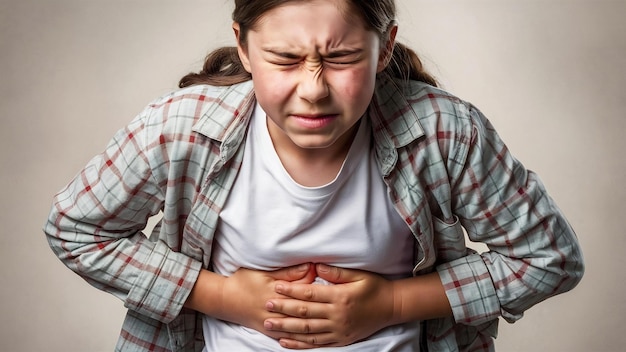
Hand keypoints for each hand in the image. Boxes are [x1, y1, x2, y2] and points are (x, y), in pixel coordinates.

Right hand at [187, 263, 316, 340]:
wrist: (225, 300)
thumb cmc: (244, 281)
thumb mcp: (264, 272)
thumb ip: (288, 272)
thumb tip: (309, 267)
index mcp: (275, 291)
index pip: (302, 289)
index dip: (316, 285)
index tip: (328, 281)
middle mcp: (275, 309)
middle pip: (303, 308)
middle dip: (319, 305)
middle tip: (334, 300)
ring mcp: (272, 322)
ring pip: (298, 325)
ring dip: (314, 323)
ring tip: (329, 318)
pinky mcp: (269, 331)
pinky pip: (289, 336)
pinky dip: (302, 337)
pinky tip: (314, 336)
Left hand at [263, 263, 396, 348]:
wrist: (392, 307)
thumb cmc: (374, 287)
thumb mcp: (358, 275)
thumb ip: (336, 272)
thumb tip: (315, 265)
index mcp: (340, 297)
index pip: (310, 294)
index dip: (291, 290)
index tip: (276, 287)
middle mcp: (337, 315)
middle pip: (305, 313)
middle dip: (283, 309)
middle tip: (266, 306)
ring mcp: (338, 330)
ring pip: (307, 330)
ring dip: (286, 328)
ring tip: (269, 324)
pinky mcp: (340, 340)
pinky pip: (316, 343)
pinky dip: (299, 344)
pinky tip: (285, 341)